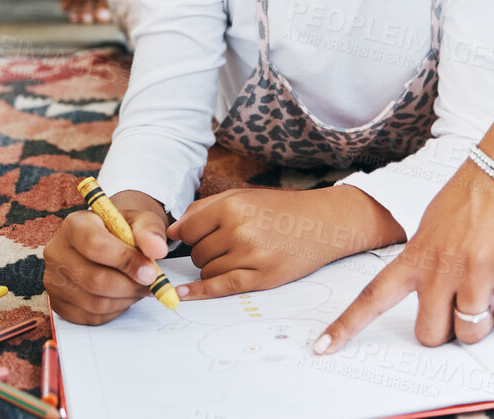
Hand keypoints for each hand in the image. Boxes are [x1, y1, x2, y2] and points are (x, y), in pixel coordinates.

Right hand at [43, 189, 169, 324]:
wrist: (109, 242)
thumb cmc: (123, 230)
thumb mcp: (140, 221)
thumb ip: (150, 231)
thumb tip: (157, 250)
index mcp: (74, 225)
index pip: (96, 246)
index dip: (126, 261)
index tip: (151, 271)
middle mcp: (57, 252)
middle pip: (95, 280)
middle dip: (131, 286)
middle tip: (152, 284)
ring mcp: (53, 281)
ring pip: (95, 303)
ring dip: (126, 299)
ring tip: (140, 287)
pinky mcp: (59, 303)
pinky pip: (92, 317)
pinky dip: (115, 310)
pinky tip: (124, 296)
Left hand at [168, 187, 402, 299]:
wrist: (322, 223)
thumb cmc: (279, 209)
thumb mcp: (242, 197)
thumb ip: (203, 210)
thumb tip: (171, 233)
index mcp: (232, 207)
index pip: (188, 231)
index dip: (190, 236)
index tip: (196, 238)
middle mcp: (239, 230)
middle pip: (197, 254)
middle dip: (205, 252)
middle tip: (229, 245)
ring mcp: (251, 256)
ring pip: (207, 271)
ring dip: (213, 268)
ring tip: (239, 256)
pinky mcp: (262, 278)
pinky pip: (222, 287)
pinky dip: (200, 293)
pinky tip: (184, 296)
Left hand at [316, 160, 493, 352]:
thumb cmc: (475, 192)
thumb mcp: (434, 224)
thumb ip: (427, 260)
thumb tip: (440, 300)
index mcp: (416, 254)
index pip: (373, 297)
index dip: (347, 327)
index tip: (321, 348)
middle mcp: (440, 267)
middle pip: (430, 335)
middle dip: (449, 329)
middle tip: (465, 303)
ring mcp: (476, 271)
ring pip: (472, 333)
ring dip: (487, 320)